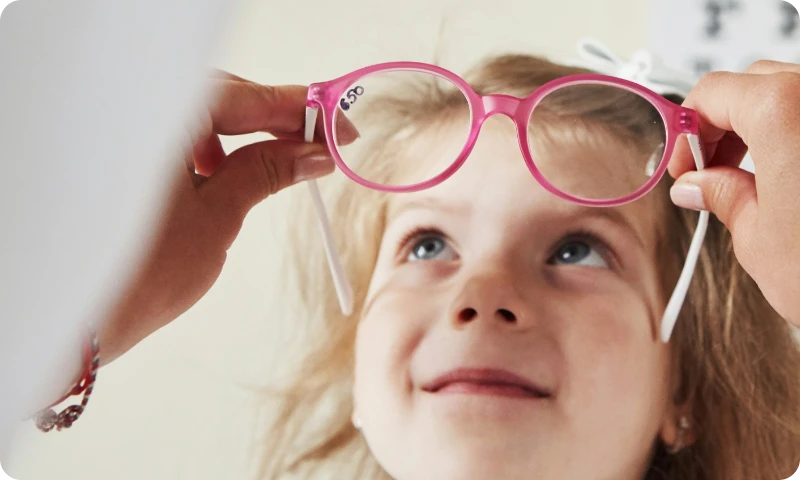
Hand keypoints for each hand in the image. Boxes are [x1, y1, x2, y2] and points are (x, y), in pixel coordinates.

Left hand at [97, 70, 337, 365]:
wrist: (80, 321)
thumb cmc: (142, 271)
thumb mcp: (217, 216)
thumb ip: (267, 170)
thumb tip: (315, 153)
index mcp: (160, 117)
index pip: (246, 96)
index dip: (301, 110)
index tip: (341, 129)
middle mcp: (138, 113)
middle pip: (223, 97)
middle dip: (275, 119)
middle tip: (321, 146)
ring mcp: (127, 133)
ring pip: (201, 113)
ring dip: (244, 133)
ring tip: (279, 162)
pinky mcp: (123, 154)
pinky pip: (176, 132)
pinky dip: (209, 145)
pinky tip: (221, 169)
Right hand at [668, 60, 799, 325]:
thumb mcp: (758, 238)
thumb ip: (723, 196)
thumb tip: (699, 185)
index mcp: (783, 112)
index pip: (712, 94)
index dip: (686, 131)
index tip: (682, 165)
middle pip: (754, 85)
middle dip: (722, 125)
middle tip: (708, 171)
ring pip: (791, 96)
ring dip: (760, 129)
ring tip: (748, 179)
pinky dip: (795, 139)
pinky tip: (788, 179)